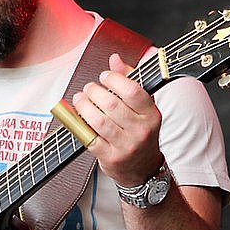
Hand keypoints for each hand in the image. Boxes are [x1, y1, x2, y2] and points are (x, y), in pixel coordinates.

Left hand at [72, 52, 163, 187]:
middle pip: (112, 104)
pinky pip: (90, 138)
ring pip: (98, 120)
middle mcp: (141, 131)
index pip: (133, 91)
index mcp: (151, 114)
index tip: (104, 76)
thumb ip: (130, 81)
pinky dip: (80, 125)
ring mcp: (125, 146)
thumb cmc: (140, 134)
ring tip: (80, 99)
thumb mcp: (143, 108)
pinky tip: (78, 117)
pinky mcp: (110, 157)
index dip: (114, 80)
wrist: (142, 170)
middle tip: (88, 88)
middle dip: (94, 92)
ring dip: (84, 106)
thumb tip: (115, 60)